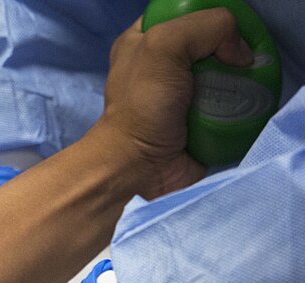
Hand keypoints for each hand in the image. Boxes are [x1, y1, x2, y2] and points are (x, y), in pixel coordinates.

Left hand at [91, 9, 253, 195]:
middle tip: (238, 57)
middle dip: (228, 48)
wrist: (139, 164)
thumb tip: (240, 54)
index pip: (183, 12)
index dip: (206, 15)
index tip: (225, 28)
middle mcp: (163, 64)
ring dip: (238, 78)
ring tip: (245, 81)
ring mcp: (182, 93)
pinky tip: (246, 100)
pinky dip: (241, 102)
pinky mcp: (199, 118)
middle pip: (210, 42)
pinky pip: (230, 103)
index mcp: (144, 40)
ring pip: (224, 72)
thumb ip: (206, 28)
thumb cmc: (142, 105)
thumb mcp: (165, 45)